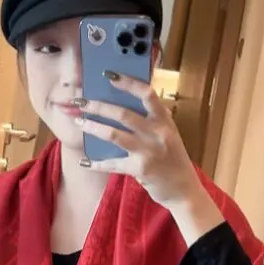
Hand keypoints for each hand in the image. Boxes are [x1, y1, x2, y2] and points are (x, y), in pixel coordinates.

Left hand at [76, 75, 223, 243]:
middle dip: (98, 106)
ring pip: (114, 135)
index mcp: (164, 120)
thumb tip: (120, 105)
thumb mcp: (167, 134)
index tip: (108, 75)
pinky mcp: (140, 169)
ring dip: (93, 127)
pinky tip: (84, 161)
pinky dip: (96, 163)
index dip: (127, 82)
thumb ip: (150, 120)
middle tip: (81, 101)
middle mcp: (158, 133)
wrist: (184, 189)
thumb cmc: (172, 159)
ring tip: (79, 121)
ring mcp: (149, 151)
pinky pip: (113, 163)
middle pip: (123, 113)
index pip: (146, 94)